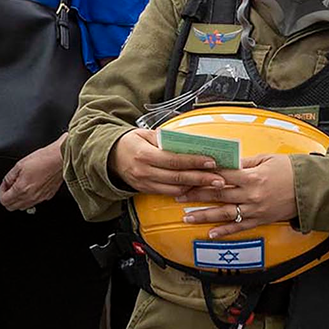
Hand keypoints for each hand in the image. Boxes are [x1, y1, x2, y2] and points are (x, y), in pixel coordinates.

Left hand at [0, 140, 64, 211]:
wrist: (59, 159)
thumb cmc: (42, 159)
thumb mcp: (19, 165)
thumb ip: (9, 176)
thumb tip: (6, 182)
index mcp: (21, 189)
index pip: (4, 201)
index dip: (1, 192)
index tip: (4, 186)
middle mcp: (30, 197)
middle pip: (12, 207)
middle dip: (8, 198)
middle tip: (10, 187)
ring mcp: (40, 198)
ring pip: (23, 207)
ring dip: (18, 199)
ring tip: (20, 187)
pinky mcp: (47, 196)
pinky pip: (34, 202)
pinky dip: (29, 198)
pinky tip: (31, 187)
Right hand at [110, 129, 228, 196]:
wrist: (109, 157)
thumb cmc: (128, 143)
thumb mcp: (145, 134)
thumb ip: (166, 139)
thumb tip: (189, 142)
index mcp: (144, 155)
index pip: (174, 160)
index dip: (194, 161)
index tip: (211, 161)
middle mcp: (144, 171)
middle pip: (178, 178)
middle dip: (201, 179)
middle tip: (220, 179)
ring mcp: (145, 183)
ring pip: (176, 189)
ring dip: (196, 188)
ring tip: (212, 184)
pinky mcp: (146, 190)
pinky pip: (169, 193)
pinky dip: (184, 191)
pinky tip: (195, 188)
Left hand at [176, 154, 298, 238]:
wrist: (315, 189)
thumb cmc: (292, 170)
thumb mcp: (267, 159)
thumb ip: (245, 162)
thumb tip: (225, 161)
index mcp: (252, 176)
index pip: (221, 175)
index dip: (202, 176)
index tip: (187, 176)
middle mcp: (251, 194)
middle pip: (218, 194)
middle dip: (196, 195)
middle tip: (178, 196)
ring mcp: (256, 209)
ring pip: (225, 213)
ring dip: (204, 215)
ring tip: (186, 217)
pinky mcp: (262, 220)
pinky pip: (240, 227)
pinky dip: (225, 231)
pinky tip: (210, 233)